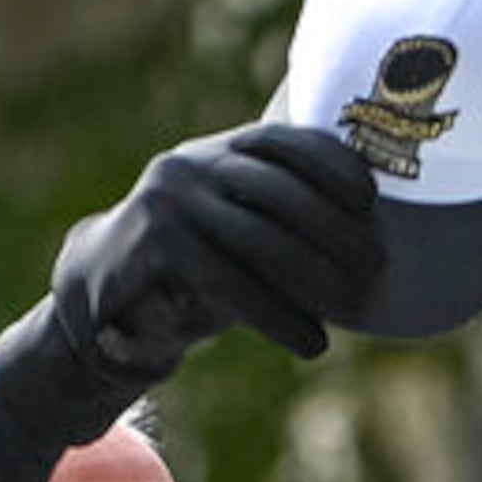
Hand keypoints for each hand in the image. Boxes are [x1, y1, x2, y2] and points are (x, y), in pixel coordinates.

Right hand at [48, 124, 382, 386]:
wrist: (105, 292)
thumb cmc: (194, 267)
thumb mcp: (239, 233)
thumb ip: (284, 223)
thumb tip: (366, 244)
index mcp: (219, 150)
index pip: (286, 140)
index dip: (334, 163)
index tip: (371, 198)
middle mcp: (193, 164)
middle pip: (280, 190)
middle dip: (335, 230)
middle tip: (376, 268)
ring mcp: (170, 201)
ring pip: (260, 239)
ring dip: (315, 277)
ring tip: (352, 308)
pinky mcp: (156, 245)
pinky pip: (231, 282)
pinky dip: (278, 315)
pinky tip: (310, 341)